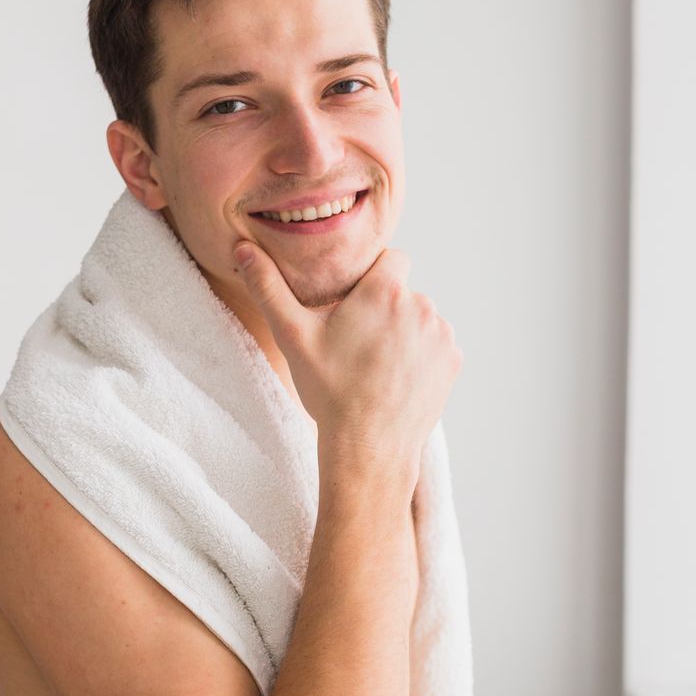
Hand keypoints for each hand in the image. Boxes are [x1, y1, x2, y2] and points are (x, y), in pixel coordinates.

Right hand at [231, 239, 460, 481]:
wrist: (369, 448)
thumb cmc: (330, 392)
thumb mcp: (292, 336)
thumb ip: (268, 287)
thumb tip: (242, 248)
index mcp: (386, 291)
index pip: (391, 258)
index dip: (372, 277)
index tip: (355, 303)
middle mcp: (422, 306)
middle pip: (403, 292)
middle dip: (385, 309)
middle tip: (357, 342)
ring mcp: (441, 335)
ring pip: (420, 319)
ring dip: (404, 332)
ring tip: (376, 365)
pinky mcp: (452, 361)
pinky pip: (435, 345)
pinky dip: (420, 356)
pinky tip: (396, 378)